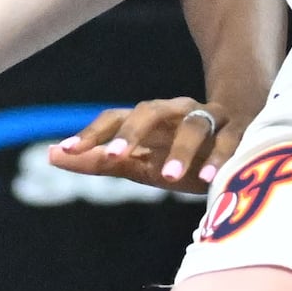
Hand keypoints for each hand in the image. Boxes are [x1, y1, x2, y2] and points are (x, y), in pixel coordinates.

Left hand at [49, 97, 240, 187]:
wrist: (241, 136)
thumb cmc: (181, 156)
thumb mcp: (141, 163)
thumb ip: (100, 162)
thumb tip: (51, 155)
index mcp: (150, 119)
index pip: (115, 117)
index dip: (91, 133)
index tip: (65, 151)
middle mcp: (176, 111)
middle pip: (150, 110)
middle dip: (131, 133)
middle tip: (113, 156)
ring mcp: (209, 118)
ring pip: (193, 125)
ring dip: (181, 151)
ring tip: (168, 178)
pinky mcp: (240, 131)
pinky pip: (229, 141)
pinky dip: (220, 158)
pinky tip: (208, 179)